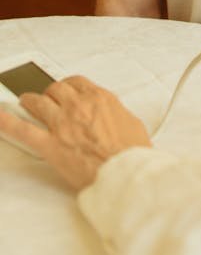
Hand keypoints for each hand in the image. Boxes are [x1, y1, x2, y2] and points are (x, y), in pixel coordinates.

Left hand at [0, 76, 150, 189]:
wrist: (123, 173)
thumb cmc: (131, 153)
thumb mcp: (132, 123)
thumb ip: (118, 114)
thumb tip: (115, 117)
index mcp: (100, 99)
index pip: (77, 82)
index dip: (69, 85)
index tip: (66, 89)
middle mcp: (78, 106)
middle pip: (55, 89)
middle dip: (50, 92)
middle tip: (47, 97)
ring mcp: (62, 124)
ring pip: (38, 103)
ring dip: (30, 101)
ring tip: (25, 102)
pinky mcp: (50, 146)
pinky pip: (24, 130)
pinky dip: (8, 123)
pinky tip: (1, 118)